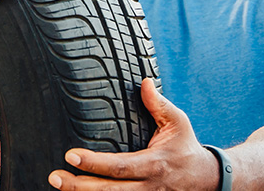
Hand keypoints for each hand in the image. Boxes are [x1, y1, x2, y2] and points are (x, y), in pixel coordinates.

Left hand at [47, 78, 219, 189]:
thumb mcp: (178, 122)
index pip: (120, 167)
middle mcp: (148, 187)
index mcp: (154, 164)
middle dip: (80, 187)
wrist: (208, 179)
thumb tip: (144, 82)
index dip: (94, 163)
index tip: (71, 156)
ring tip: (59, 187)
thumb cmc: (186, 148)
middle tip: (55, 177)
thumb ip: (159, 104)